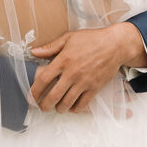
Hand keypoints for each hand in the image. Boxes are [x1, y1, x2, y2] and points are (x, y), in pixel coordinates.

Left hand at [29, 22, 146, 113]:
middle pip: (53, 95)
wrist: (114, 45)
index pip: (44, 79)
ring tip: (56, 108)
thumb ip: (50, 47)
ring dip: (59, 108)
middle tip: (42, 107)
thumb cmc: (91, 39)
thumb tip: (34, 52)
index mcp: (63, 60)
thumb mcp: (68, 38)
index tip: (31, 96)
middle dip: (45, 105)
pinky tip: (72, 107)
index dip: (35, 90)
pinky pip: (83, 104)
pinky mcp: (95, 88)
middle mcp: (72, 73)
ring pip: (67, 103)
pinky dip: (75, 109)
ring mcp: (84, 82)